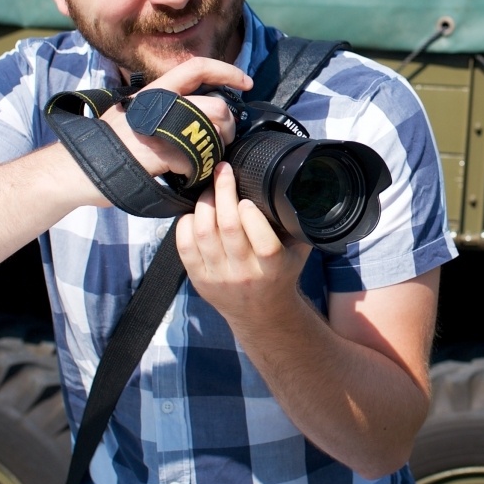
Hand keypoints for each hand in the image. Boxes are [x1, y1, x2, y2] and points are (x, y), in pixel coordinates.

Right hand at [99, 57, 251, 179]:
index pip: (197, 67)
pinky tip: (186, 175)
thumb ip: (161, 104)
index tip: (246, 81)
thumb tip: (191, 104)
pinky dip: (198, 171)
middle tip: (223, 139)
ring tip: (205, 158)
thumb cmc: (107, 142)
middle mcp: (161, 104)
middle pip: (217, 107)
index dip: (226, 71)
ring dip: (218, 148)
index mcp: (155, 91)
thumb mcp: (132, 110)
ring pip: (214, 133)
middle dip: (229, 126)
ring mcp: (163, 129)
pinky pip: (197, 161)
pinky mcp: (163, 155)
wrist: (79, 167)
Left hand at [176, 163, 312, 321]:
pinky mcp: (198, 279)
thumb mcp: (298, 251)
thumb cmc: (281, 273)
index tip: (247, 198)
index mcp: (273, 268)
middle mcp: (244, 274)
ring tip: (210, 188)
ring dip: (204, 203)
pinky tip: (195, 211)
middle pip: (228, 229)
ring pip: (204, 234)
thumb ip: (298, 223)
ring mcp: (218, 278)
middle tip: (223, 171)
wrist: (261, 313)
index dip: (252, 216)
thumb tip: (298, 185)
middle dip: (223, 192)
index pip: (263, 242)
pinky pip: (185, 246)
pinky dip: (186, 223)